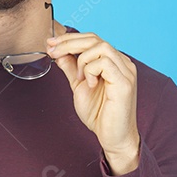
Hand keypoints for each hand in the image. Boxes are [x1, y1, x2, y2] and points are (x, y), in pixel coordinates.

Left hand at [47, 32, 140, 173]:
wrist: (113, 137)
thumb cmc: (100, 115)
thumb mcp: (79, 87)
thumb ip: (72, 69)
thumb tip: (59, 53)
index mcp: (113, 62)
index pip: (91, 39)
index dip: (69, 39)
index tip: (50, 43)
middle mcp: (122, 63)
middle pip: (94, 39)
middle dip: (68, 43)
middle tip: (52, 51)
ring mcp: (125, 71)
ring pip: (101, 47)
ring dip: (82, 60)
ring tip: (80, 79)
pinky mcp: (125, 82)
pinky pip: (105, 62)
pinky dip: (91, 70)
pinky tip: (90, 84)